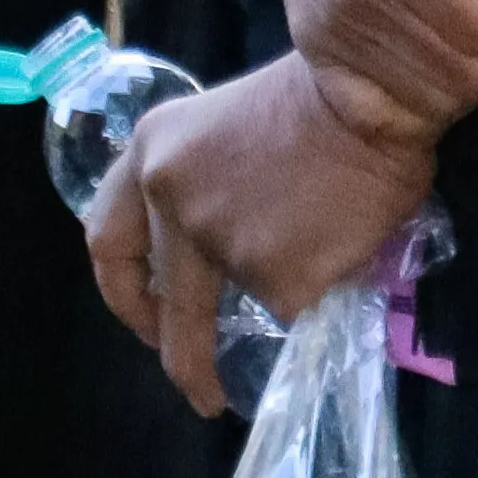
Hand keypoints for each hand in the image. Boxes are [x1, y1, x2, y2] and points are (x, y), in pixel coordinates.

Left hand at [87, 59, 440, 417]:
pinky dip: (319, 283)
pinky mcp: (274, 280)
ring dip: (281, 282)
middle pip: (166, 305)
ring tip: (322, 240)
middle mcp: (170, 202)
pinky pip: (296, 301)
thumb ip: (206, 186)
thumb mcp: (225, 127)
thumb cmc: (316, 91)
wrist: (369, 86)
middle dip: (182, 361)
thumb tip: (225, 250)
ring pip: (247, 296)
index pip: (108, 241)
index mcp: (151, 154)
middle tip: (203, 391)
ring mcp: (219, 245)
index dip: (124, 293)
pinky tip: (341, 244)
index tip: (148, 322)